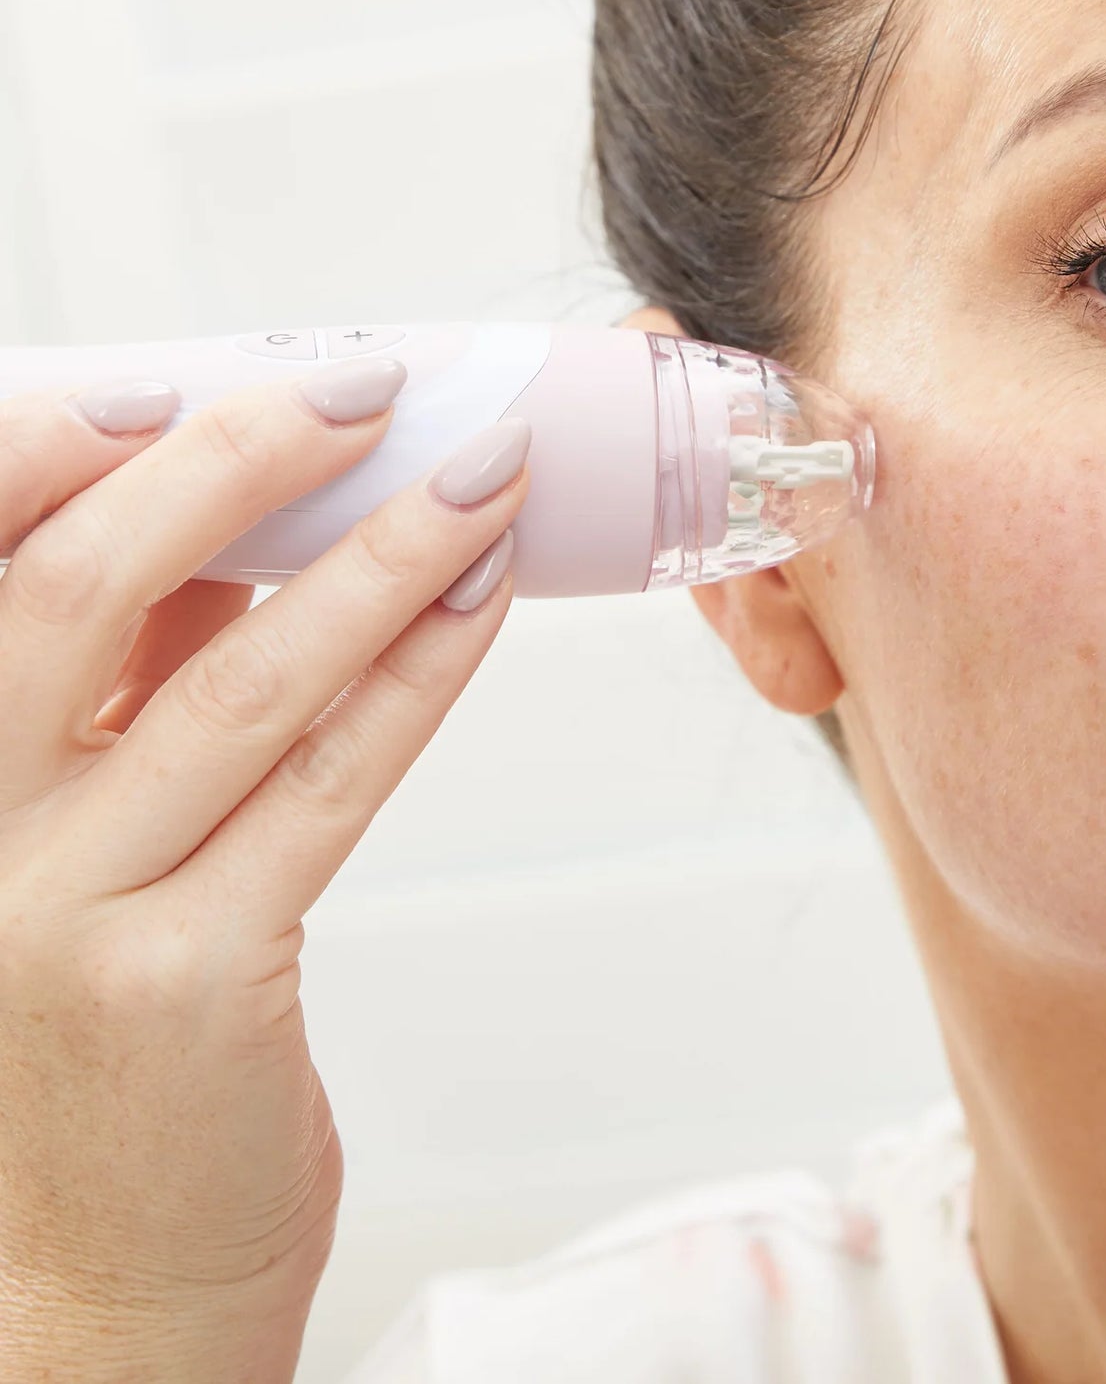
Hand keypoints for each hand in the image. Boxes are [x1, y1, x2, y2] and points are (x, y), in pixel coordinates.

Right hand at [0, 363, 528, 1379]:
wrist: (108, 1289)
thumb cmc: (104, 1049)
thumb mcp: (74, 845)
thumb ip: (124, 694)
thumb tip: (234, 529)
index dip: (60, 454)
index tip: (187, 379)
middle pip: (78, 593)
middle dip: (234, 467)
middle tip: (364, 392)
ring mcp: (66, 916)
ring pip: (237, 681)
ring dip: (378, 557)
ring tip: (479, 477)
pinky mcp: (190, 981)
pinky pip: (330, 783)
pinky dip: (418, 670)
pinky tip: (481, 600)